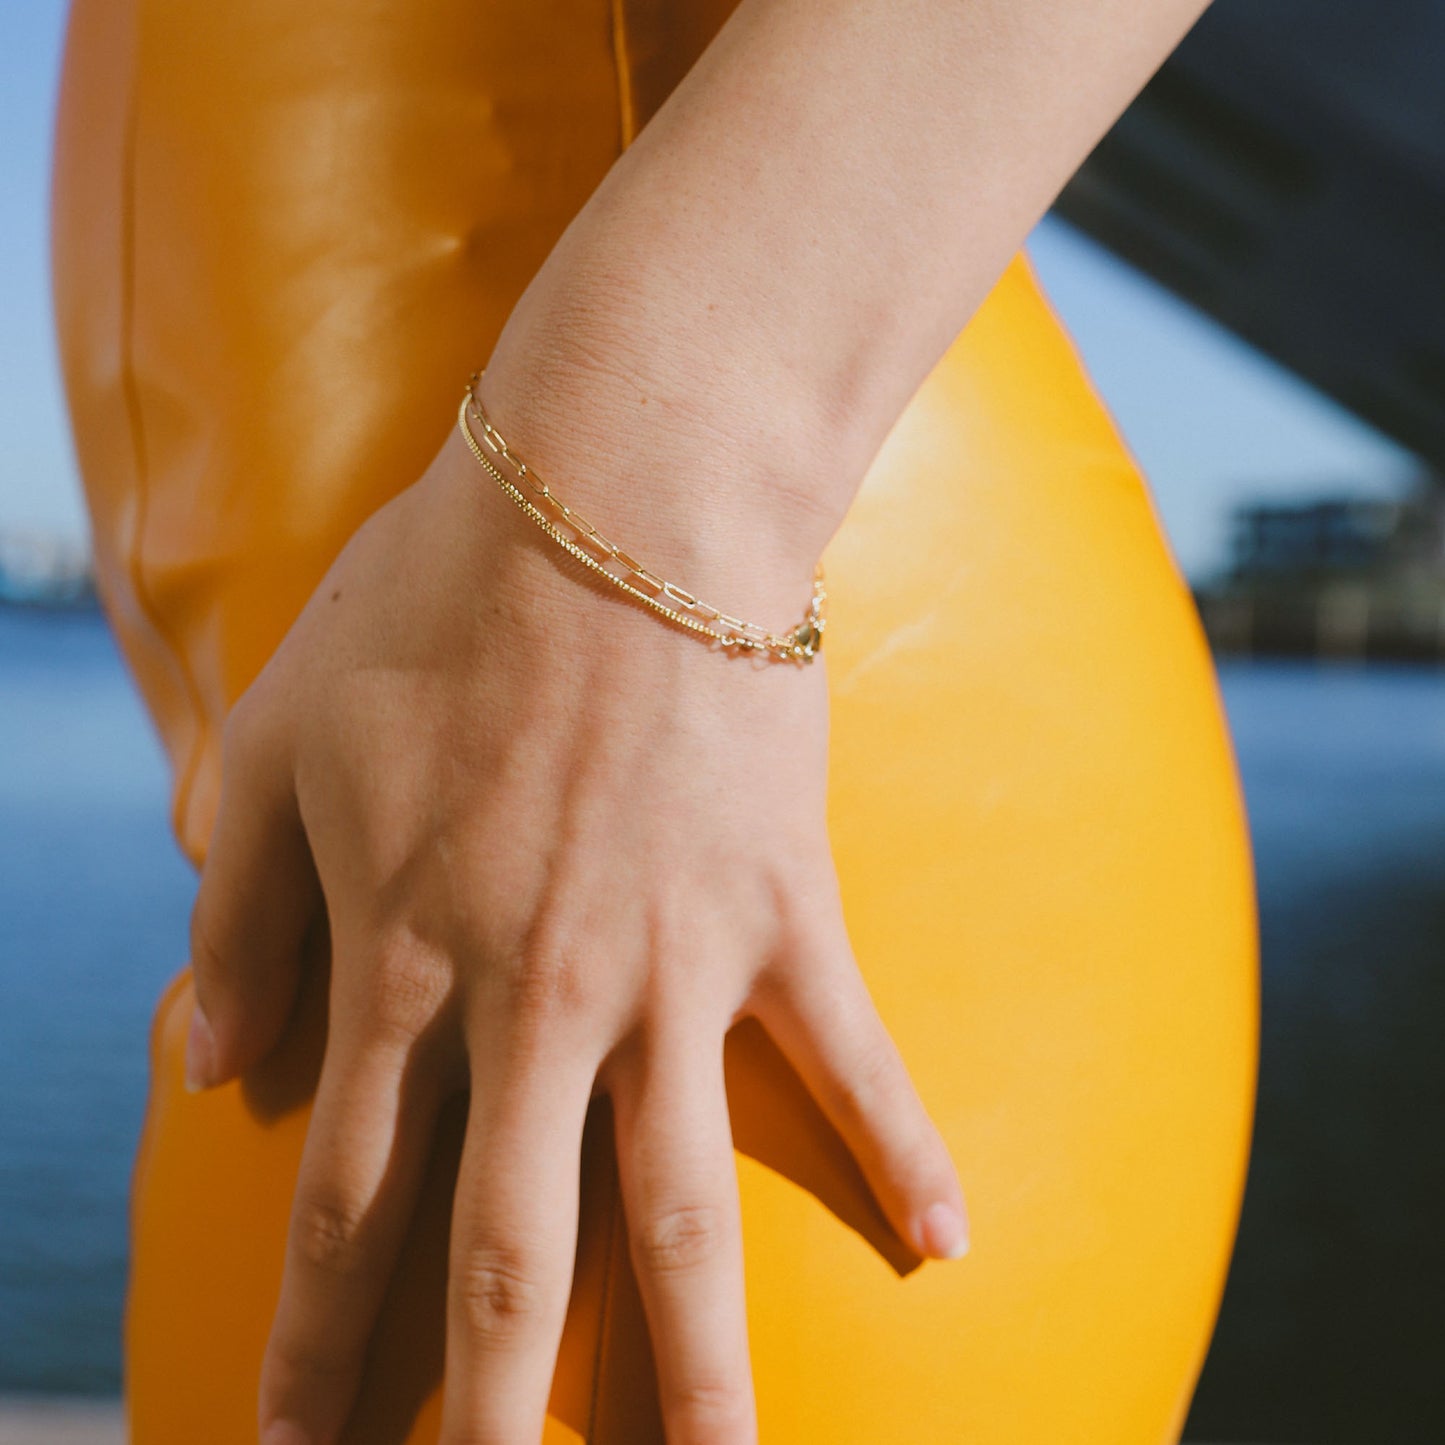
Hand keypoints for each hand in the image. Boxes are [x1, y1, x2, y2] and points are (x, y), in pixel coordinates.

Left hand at [185, 403, 968, 1444]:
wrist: (618, 497)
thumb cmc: (439, 600)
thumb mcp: (282, 741)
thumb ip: (234, 913)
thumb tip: (198, 1066)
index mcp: (404, 958)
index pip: (344, 1200)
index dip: (316, 1341)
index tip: (298, 1444)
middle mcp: (537, 997)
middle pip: (510, 1256)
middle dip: (488, 1416)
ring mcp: (674, 965)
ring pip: (683, 1210)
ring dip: (699, 1371)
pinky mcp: (784, 912)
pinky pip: (855, 1056)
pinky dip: (905, 1151)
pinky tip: (951, 1246)